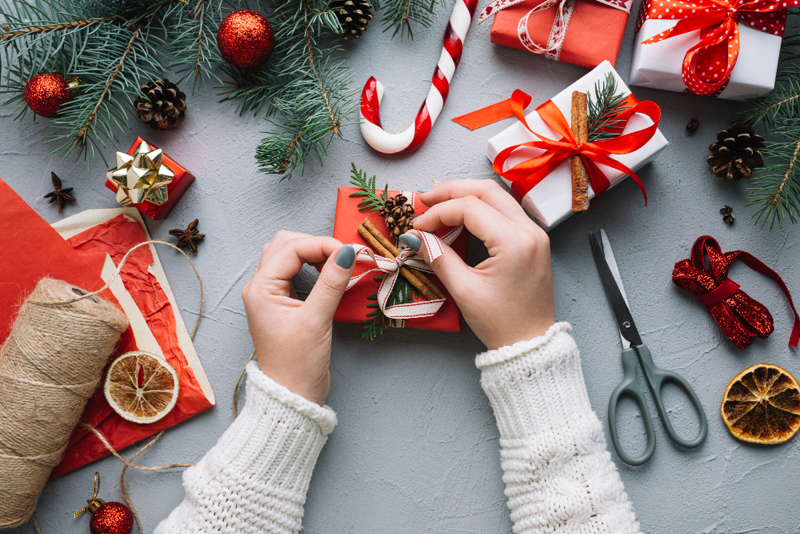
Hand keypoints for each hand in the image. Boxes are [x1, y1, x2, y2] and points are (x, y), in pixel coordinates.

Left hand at [242, 231, 355, 404]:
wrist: (291, 395)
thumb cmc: (297, 365)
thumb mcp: (316, 321)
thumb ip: (331, 283)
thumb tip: (347, 253)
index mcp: (260, 288)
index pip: (292, 248)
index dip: (322, 245)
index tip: (350, 254)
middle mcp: (261, 287)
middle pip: (286, 244)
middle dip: (316, 245)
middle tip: (344, 258)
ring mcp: (271, 294)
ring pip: (289, 255)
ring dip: (314, 254)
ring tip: (338, 265)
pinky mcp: (283, 302)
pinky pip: (295, 271)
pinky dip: (313, 267)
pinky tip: (330, 276)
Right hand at [402, 180, 554, 349]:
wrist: (531, 342)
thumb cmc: (500, 323)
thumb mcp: (464, 291)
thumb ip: (438, 257)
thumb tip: (414, 237)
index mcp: (514, 242)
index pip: (470, 208)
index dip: (438, 212)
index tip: (417, 226)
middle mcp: (530, 230)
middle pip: (487, 190)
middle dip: (452, 191)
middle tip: (424, 199)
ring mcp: (535, 233)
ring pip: (498, 196)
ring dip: (467, 194)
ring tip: (439, 202)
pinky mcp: (533, 239)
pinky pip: (506, 210)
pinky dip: (481, 206)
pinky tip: (461, 212)